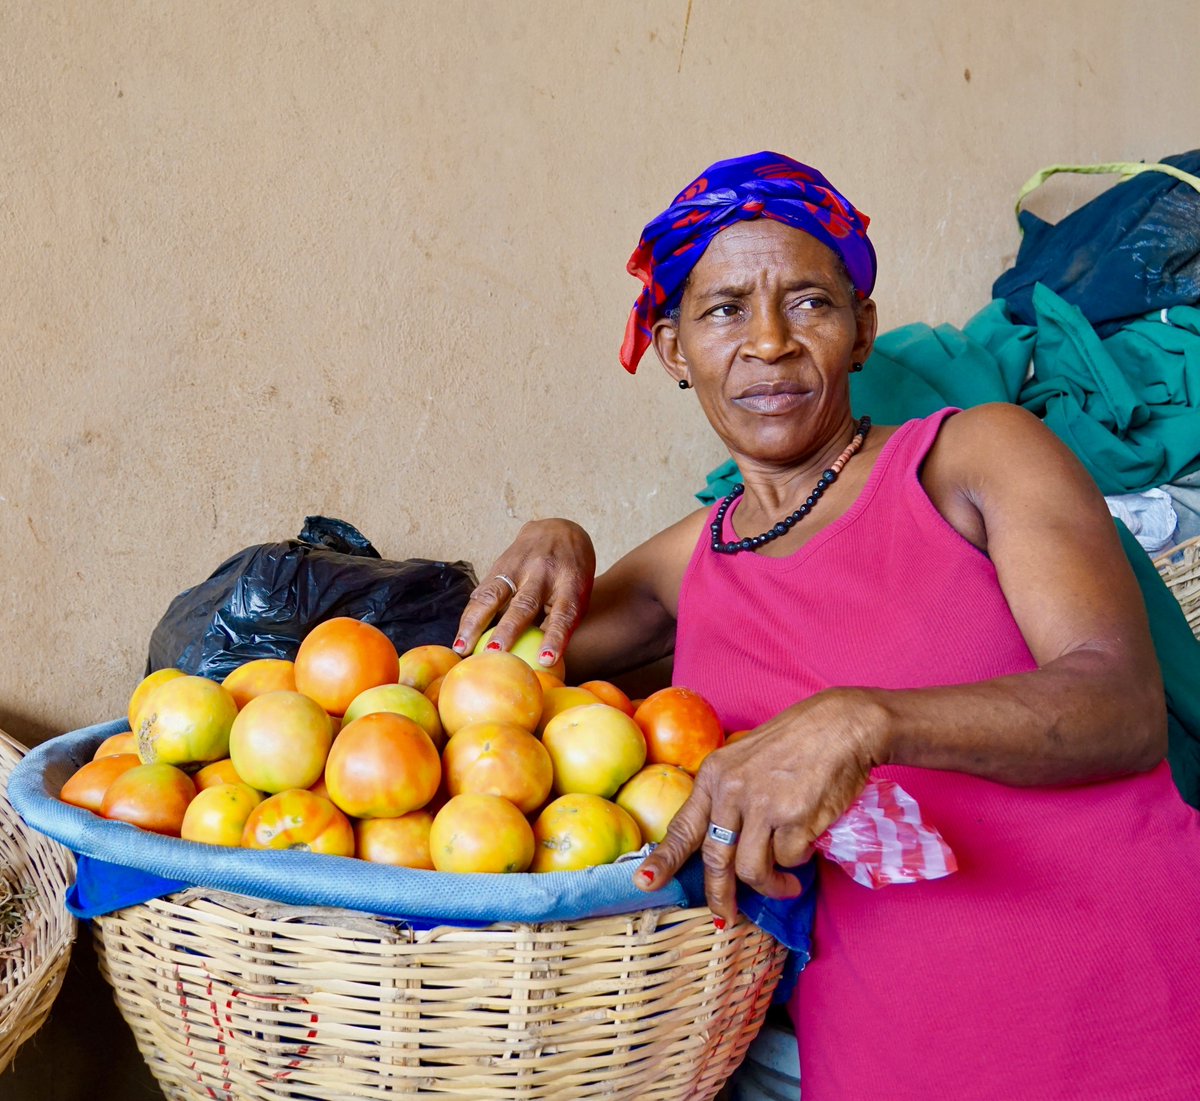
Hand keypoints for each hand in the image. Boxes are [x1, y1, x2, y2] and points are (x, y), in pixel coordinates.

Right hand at [453, 519, 596, 666]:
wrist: (560, 530)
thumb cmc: (571, 576)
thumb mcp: (576, 595)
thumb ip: (559, 622)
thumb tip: (541, 662)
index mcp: (570, 584)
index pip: (563, 613)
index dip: (554, 637)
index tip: (545, 660)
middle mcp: (544, 573)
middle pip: (524, 604)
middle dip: (508, 630)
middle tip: (493, 653)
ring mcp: (520, 566)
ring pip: (494, 594)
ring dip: (475, 622)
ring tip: (461, 646)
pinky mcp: (501, 563)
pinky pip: (483, 589)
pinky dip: (471, 613)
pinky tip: (461, 633)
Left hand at [633, 688, 883, 920]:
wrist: (840, 725)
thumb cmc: (795, 742)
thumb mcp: (745, 759)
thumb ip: (728, 794)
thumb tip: (723, 842)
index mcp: (714, 775)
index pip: (682, 826)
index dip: (664, 860)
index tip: (645, 883)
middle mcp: (731, 791)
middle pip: (716, 860)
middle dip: (720, 895)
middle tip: (727, 915)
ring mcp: (762, 805)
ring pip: (752, 870)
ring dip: (771, 887)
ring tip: (787, 885)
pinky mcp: (795, 818)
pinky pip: (789, 859)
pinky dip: (798, 861)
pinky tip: (807, 843)